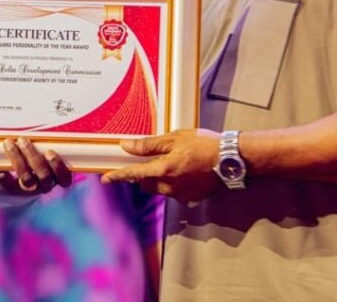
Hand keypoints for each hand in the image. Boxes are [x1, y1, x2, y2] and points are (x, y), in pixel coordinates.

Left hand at [0, 137, 72, 195]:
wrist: (22, 175)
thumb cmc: (38, 154)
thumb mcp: (45, 147)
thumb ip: (46, 139)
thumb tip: (43, 115)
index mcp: (57, 176)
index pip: (65, 178)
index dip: (58, 167)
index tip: (49, 152)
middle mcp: (46, 184)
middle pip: (44, 176)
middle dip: (33, 157)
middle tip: (23, 140)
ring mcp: (31, 189)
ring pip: (28, 180)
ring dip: (18, 160)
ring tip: (10, 144)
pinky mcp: (16, 190)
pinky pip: (11, 187)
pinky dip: (6, 179)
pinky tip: (1, 170)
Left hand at [102, 129, 222, 203]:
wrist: (231, 159)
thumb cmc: (204, 145)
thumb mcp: (174, 138)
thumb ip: (148, 145)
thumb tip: (127, 146)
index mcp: (163, 171)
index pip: (133, 175)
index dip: (117, 176)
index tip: (106, 179)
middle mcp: (169, 187)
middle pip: (145, 184)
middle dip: (142, 175)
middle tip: (146, 162)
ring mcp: (181, 195)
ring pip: (160, 188)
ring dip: (159, 179)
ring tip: (172, 163)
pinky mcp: (192, 198)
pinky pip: (175, 192)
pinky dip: (174, 183)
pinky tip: (184, 171)